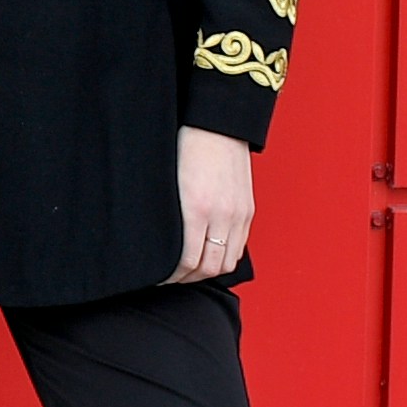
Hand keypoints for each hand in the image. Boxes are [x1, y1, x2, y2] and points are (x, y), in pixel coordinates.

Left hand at [170, 125, 254, 284]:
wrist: (217, 127)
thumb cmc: (186, 148)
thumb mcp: (169, 183)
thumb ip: (169, 214)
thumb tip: (159, 242)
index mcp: (196, 208)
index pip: (188, 260)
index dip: (172, 276)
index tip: (158, 276)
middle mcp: (222, 215)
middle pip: (210, 267)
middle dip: (188, 279)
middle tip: (171, 278)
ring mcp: (239, 214)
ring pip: (227, 262)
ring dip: (208, 272)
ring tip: (189, 271)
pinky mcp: (248, 211)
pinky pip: (239, 247)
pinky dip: (224, 257)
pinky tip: (209, 254)